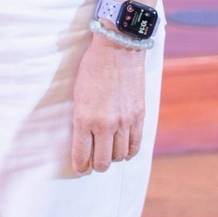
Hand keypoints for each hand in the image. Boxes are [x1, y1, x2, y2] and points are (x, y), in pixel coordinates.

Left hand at [69, 36, 147, 173]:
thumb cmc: (92, 67)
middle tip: (92, 163)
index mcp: (84, 118)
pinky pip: (135, 146)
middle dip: (95, 166)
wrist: (118, 48)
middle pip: (102, 162)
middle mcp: (105, 124)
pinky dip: (128, 152)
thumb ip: (81, 118)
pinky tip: (123, 150)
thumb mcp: (78, 94)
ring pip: (119, 156)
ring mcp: (124, 122)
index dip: (80, 166)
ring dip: (112, 158)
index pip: (81, 154)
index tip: (80, 168)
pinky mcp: (139, 117)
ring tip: (107, 153)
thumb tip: (83, 140)